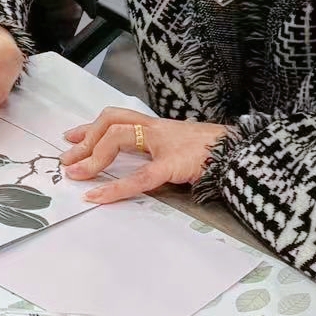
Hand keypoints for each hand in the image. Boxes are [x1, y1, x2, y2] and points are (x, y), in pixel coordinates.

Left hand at [60, 109, 229, 204]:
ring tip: (76, 174)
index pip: (118, 118)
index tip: (71, 137)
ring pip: (119, 138)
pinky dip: (114, 188)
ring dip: (93, 156)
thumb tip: (139, 167)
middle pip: (112, 121)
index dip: (92, 126)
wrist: (247, 153)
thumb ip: (161, 154)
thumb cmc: (220, 155)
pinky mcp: (175, 165)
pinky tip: (97, 197)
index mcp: (160, 127)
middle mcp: (158, 130)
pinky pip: (139, 177)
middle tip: (68, 159)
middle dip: (86, 138)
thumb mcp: (183, 150)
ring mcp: (166, 145)